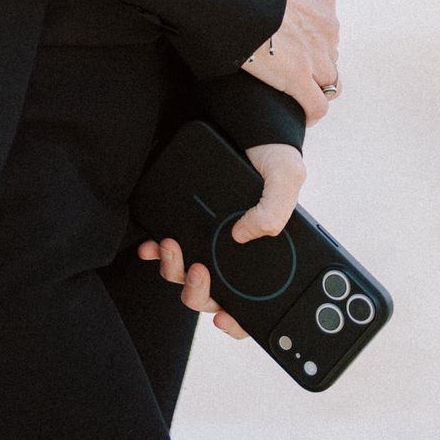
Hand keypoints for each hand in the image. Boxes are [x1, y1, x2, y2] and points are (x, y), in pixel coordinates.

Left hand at [136, 140, 306, 336]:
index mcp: (263, 251)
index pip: (255, 303)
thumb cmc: (271, 152)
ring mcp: (207, 238)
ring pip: (185, 276)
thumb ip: (275, 208)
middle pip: (213, 295)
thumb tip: (245, 234)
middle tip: (198, 271)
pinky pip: (167, 248)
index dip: (240, 321)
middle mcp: (233, 250)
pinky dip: (156, 251)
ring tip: (172, 247)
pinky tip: (153, 243)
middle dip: (199, 293)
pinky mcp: (186, 220)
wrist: (241, 118)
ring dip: (174, 271)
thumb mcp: (287, 175)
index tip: (224, 319)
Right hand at [240, 0, 340, 125]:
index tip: (291, 44)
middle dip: (311, 61)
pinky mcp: (298, 77)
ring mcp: (315, 53)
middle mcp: (326, 27)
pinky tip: (300, 117)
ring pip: (328, 80)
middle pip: (328, 53)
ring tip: (292, 94)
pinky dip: (311, 113)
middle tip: (282, 65)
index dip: (310, 38)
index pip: (326, 28)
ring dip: (313, 88)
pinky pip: (316, 105)